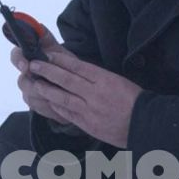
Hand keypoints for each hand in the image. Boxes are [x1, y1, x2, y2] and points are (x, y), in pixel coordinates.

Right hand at [11, 44, 74, 127]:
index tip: (26, 65)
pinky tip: (60, 107)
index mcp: (29, 58)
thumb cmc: (65, 63)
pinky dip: (49, 107)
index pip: (16, 56)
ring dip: (44, 96)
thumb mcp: (58, 48)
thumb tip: (37, 25)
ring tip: (59, 96)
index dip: (19, 61)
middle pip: (21, 81)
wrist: (76, 84)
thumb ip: (45, 37)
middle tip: (46, 85)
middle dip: (34, 84)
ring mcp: (29, 90)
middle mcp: (25, 74)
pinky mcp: (35, 104)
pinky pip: (37, 108)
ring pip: (29, 96)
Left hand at [11, 47, 142, 147]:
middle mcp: (95, 93)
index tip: (48, 54)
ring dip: (47, 89)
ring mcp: (90, 109)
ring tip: (35, 83)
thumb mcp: (118, 81)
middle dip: (48, 71)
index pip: (78, 66)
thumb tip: (76, 70)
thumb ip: (97, 77)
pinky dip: (56, 106)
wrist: (144, 123)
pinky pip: (68, 113)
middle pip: (67, 79)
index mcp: (105, 79)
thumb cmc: (134, 100)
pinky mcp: (88, 124)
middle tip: (34, 64)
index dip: (60, 60)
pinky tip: (47, 101)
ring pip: (63, 97)